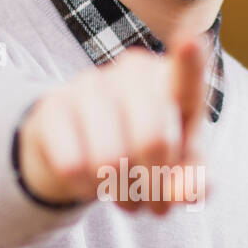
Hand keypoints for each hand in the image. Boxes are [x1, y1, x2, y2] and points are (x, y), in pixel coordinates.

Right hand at [16, 35, 212, 215]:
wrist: (85, 146)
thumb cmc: (148, 153)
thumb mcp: (180, 170)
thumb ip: (194, 181)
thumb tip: (185, 193)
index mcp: (172, 82)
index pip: (185, 75)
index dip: (189, 62)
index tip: (192, 43)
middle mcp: (133, 73)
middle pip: (154, 142)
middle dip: (155, 186)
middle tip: (155, 205)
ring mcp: (90, 83)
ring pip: (108, 161)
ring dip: (121, 194)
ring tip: (125, 196)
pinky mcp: (53, 104)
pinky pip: (71, 165)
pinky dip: (84, 189)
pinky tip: (89, 183)